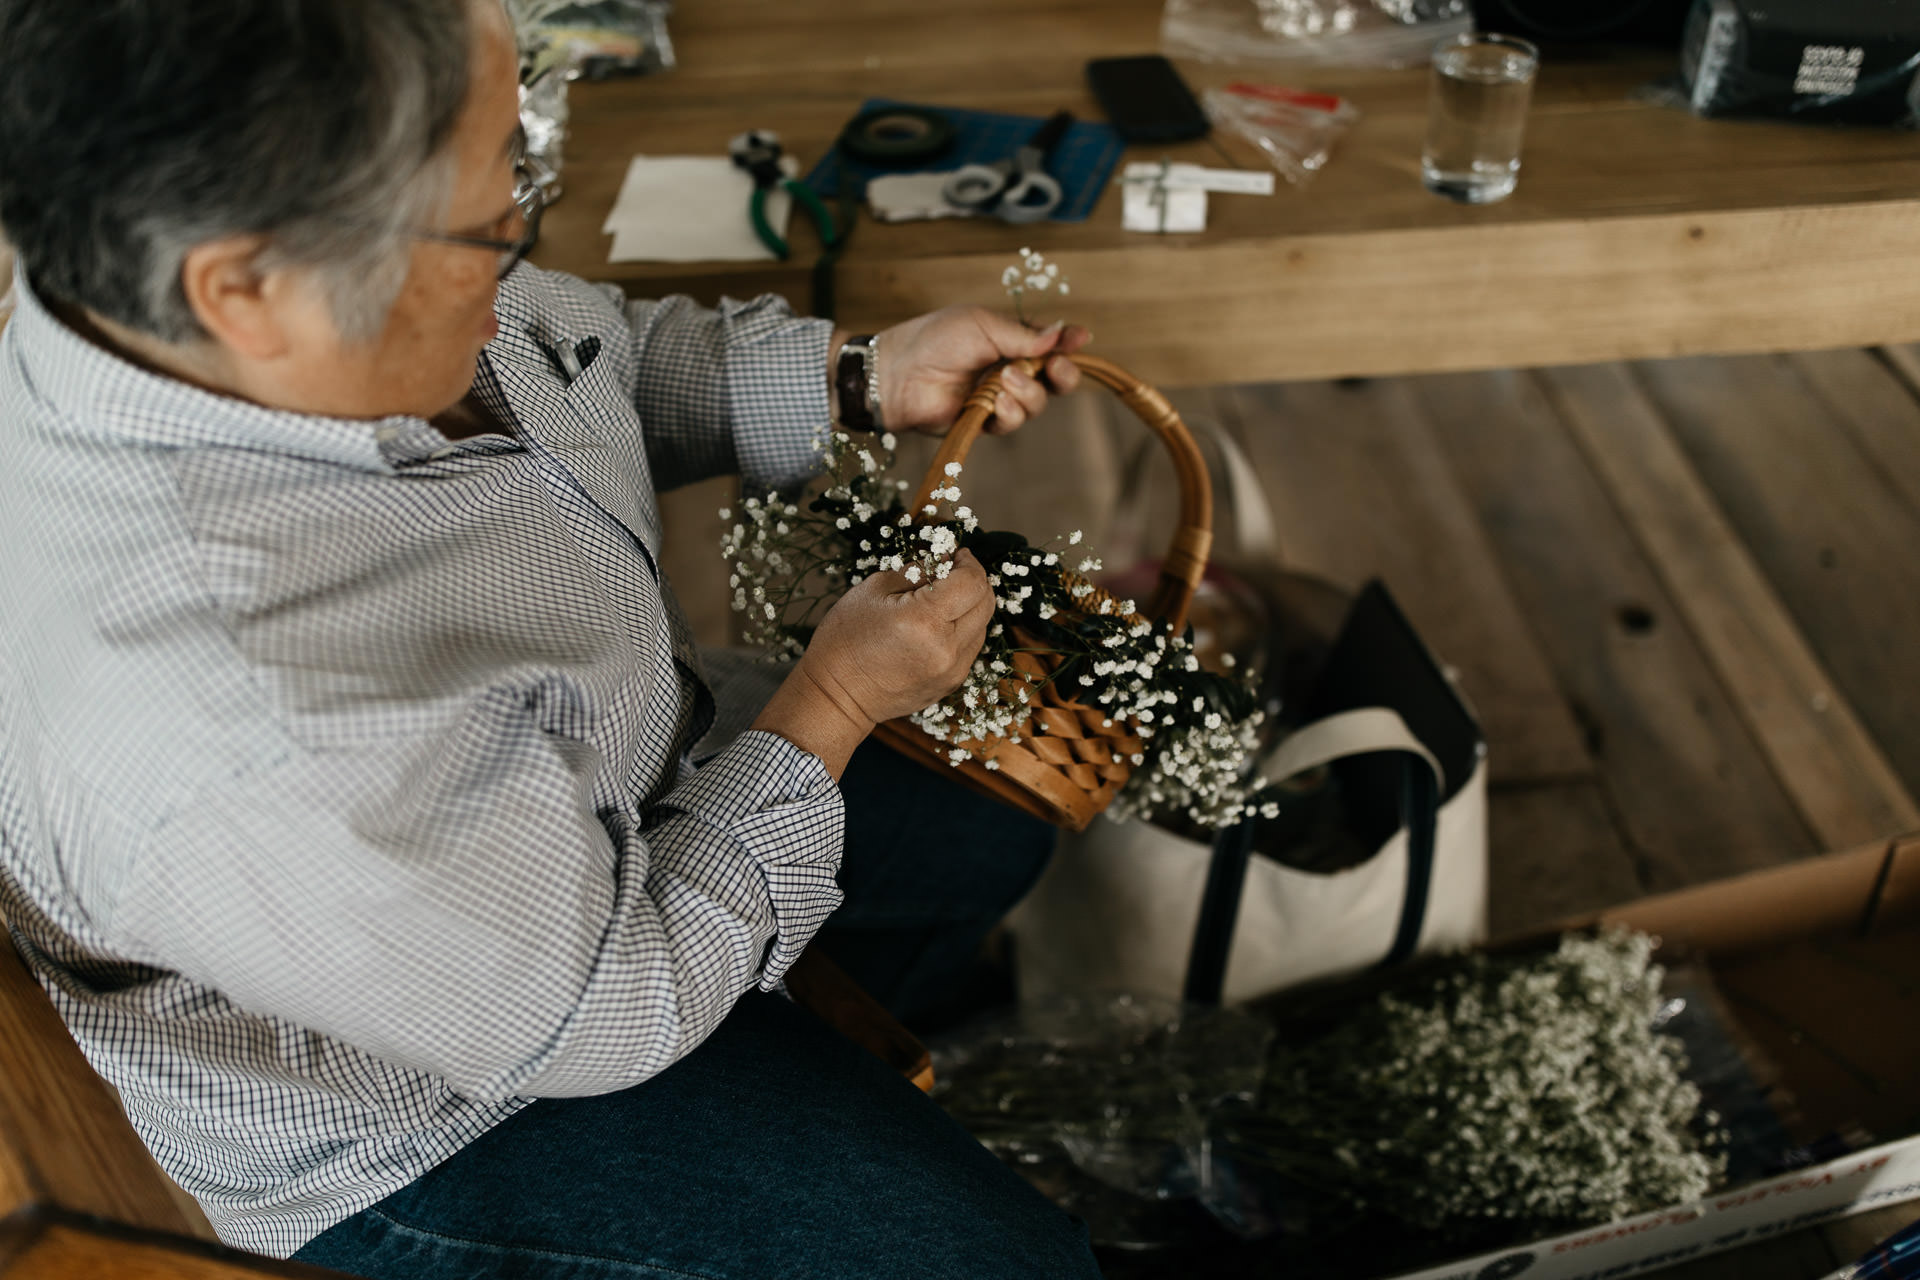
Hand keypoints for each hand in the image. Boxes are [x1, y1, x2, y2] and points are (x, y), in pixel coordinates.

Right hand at [751, 551, 993, 775]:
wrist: (837, 695)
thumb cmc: (845, 640)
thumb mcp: (875, 590)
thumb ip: (918, 571)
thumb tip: (946, 560)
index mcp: (925, 620)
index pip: (972, 582)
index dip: (968, 562)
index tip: (955, 555)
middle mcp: (947, 648)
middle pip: (986, 602)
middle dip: (973, 581)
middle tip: (951, 572)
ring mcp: (953, 670)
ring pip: (982, 624)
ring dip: (969, 605)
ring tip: (940, 600)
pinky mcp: (952, 682)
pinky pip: (971, 646)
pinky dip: (962, 628)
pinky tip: (937, 625)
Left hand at [874, 305, 1091, 435]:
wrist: (898, 373)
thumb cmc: (934, 340)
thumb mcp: (982, 325)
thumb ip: (1022, 335)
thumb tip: (1062, 335)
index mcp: (1011, 340)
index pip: (1050, 345)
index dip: (1068, 344)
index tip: (1080, 339)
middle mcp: (1010, 369)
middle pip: (1055, 379)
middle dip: (1063, 374)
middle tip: (1056, 367)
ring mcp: (998, 397)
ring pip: (1037, 403)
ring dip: (1028, 392)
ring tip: (1004, 380)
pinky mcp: (985, 422)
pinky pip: (1013, 421)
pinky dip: (1010, 411)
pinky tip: (996, 401)